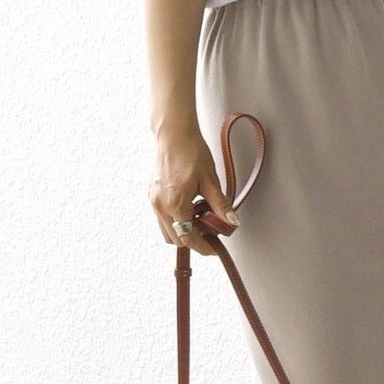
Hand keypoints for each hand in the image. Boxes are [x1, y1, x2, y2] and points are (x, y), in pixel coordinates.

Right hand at [149, 121, 236, 256]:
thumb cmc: (191, 152)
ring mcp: (154, 200)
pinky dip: (176, 220)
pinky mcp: (152, 195)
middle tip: (211, 232)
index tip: (213, 249)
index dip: (202, 247)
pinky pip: (162, 218)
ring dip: (183, 230)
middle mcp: (160, 205)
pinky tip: (190, 207)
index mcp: (175, 203)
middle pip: (175, 239)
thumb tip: (231, 221)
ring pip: (167, 230)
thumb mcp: (210, 180)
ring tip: (201, 218)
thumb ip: (220, 205)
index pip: (188, 238)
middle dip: (194, 239)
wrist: (174, 134)